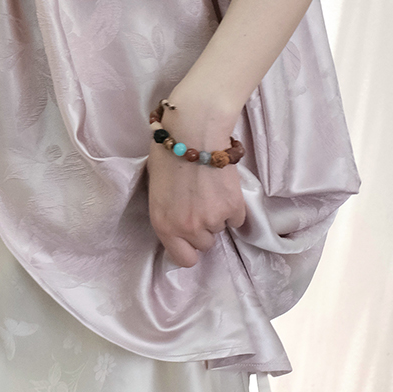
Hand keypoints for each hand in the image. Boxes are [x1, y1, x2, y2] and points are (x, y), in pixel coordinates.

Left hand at [145, 141, 245, 267]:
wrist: (192, 132)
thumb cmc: (167, 154)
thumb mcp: (156, 191)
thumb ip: (167, 214)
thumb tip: (179, 224)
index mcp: (164, 225)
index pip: (184, 259)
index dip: (188, 249)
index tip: (190, 237)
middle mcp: (188, 228)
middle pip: (204, 244)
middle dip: (203, 228)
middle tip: (199, 203)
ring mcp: (212, 219)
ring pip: (220, 229)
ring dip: (217, 215)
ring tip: (209, 190)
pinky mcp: (234, 208)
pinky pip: (237, 219)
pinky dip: (233, 208)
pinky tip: (222, 188)